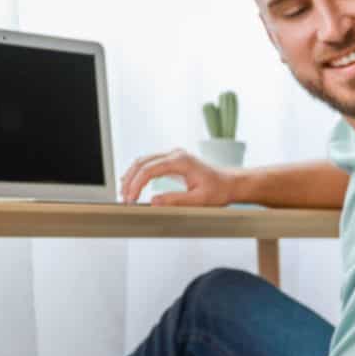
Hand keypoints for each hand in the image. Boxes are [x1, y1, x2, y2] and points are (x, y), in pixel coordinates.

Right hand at [120, 149, 237, 205]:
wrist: (230, 183)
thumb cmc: (219, 190)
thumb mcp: (199, 199)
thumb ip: (176, 200)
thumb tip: (153, 201)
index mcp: (181, 161)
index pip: (149, 169)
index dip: (136, 185)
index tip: (130, 199)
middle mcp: (175, 154)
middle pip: (142, 162)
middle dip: (130, 180)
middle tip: (124, 198)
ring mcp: (173, 156)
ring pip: (143, 161)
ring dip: (132, 176)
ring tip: (125, 194)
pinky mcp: (173, 161)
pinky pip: (150, 164)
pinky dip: (139, 174)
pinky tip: (132, 184)